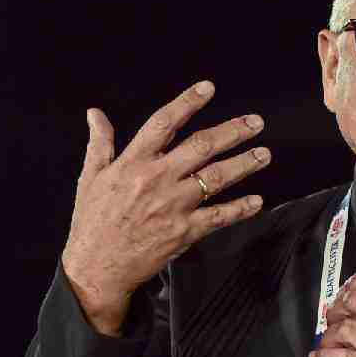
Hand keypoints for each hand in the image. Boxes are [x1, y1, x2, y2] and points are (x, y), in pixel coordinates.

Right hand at [61, 81, 270, 335]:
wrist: (95, 269)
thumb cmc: (93, 222)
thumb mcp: (91, 178)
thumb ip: (100, 143)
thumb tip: (95, 113)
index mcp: (133, 163)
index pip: (164, 123)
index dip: (187, 103)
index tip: (208, 88)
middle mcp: (156, 179)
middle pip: (201, 146)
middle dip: (233, 131)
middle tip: (256, 122)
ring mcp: (172, 206)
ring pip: (216, 177)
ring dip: (244, 163)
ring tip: (264, 154)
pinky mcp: (183, 231)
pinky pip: (219, 217)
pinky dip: (240, 208)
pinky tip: (257, 200)